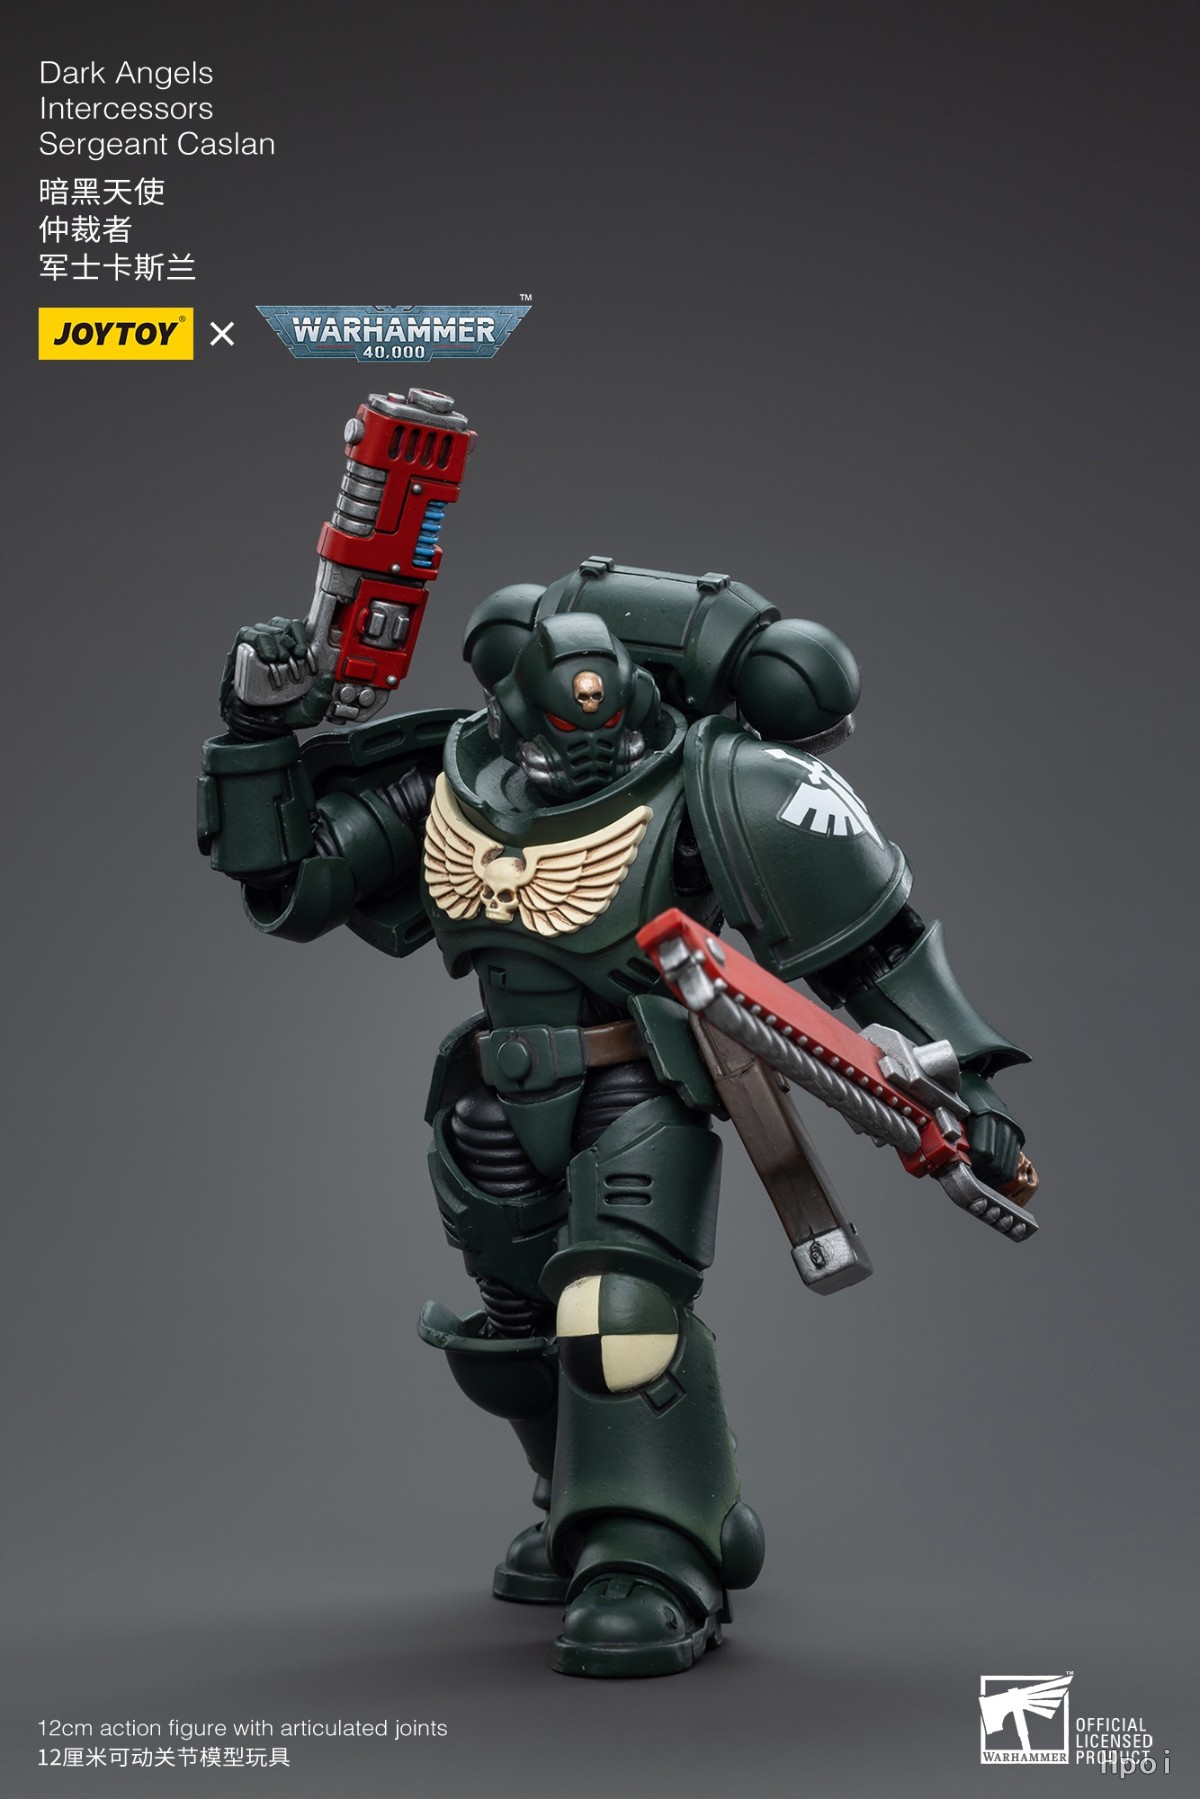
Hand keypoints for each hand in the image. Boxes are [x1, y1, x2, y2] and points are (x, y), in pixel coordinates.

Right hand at [218, 618, 332, 736]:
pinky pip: (247, 635)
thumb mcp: (308, 711)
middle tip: (295, 655)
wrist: (257, 725)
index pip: (300, 630)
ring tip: (279, 657)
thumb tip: (327, 676)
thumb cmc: (282, 715)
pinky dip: (259, 641)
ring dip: (276, 639)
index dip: (303, 634)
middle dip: (291, 637)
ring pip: (266, 628)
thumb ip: (321, 697)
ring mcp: (259, 648)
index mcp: (294, 655)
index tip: (305, 650)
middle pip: (283, 625)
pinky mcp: (241, 650)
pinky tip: (268, 656)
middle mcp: (277, 648)